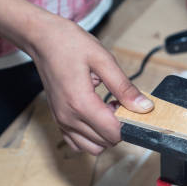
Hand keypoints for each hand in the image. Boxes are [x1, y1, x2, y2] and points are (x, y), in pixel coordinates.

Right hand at [27, 13, 153, 154]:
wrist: (42, 38)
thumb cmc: (69, 43)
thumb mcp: (103, 60)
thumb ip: (124, 87)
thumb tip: (144, 107)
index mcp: (80, 103)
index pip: (113, 133)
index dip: (129, 123)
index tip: (132, 107)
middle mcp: (68, 117)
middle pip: (105, 142)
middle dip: (119, 127)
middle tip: (120, 103)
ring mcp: (61, 121)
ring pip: (92, 147)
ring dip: (105, 133)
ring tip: (108, 109)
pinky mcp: (58, 119)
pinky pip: (78, 142)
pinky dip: (91, 135)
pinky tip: (96, 115)